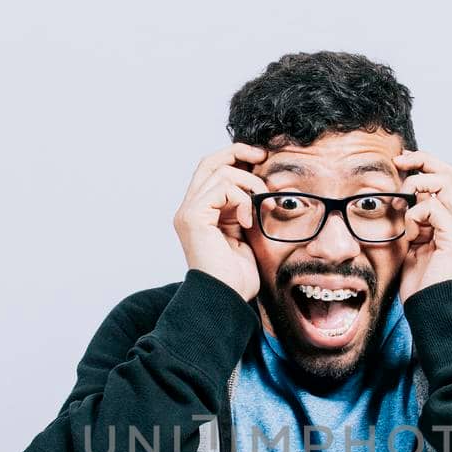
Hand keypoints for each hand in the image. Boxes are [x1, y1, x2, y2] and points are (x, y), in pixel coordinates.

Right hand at [172, 142, 268, 301]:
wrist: (228, 298)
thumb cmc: (238, 276)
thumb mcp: (245, 233)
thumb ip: (244, 207)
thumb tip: (258, 183)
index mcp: (201, 212)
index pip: (212, 171)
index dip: (235, 157)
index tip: (260, 159)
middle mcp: (190, 209)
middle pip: (209, 162)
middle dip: (238, 152)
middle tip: (262, 156)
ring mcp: (188, 212)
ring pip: (220, 172)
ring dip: (249, 184)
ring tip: (262, 207)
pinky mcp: (193, 216)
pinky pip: (222, 187)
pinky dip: (242, 199)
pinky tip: (248, 221)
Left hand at [395, 150, 451, 302]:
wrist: (432, 310)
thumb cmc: (422, 283)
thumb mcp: (415, 242)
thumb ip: (416, 218)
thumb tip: (405, 195)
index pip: (448, 178)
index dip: (426, 164)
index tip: (401, 161)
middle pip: (450, 172)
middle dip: (422, 161)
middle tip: (399, 161)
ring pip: (445, 182)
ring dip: (418, 186)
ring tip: (404, 206)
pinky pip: (433, 208)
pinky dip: (415, 215)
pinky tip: (411, 234)